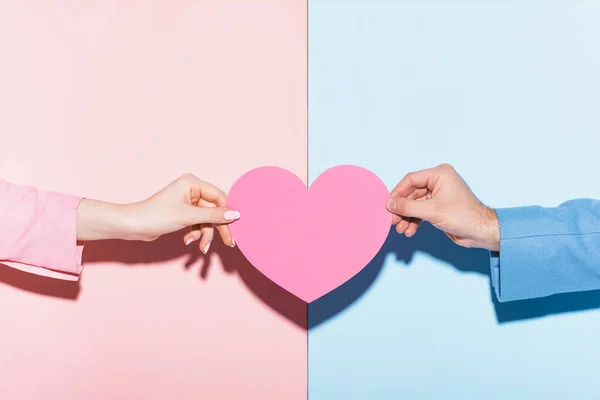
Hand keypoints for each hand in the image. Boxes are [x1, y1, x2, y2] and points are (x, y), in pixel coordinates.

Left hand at [76, 174, 239, 252]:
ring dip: (204, 234)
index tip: (235, 227)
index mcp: (192, 183)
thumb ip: (214, 216)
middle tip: (229, 243)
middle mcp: (191, 190)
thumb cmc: (156, 215)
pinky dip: (195, 233)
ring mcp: (187, 202)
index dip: (227, 212)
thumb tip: (236, 214)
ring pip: (206, 220)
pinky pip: (197, 223)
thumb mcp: (189, 217)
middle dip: (218, 228)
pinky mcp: (182, 213)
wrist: (133, 225)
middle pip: (214, 210)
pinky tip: (188, 241)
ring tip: (201, 247)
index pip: (219, 197)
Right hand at [386, 164, 499, 250]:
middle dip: (402, 208)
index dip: (398, 193)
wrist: (481, 232)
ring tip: (401, 228)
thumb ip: (408, 207)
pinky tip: (409, 230)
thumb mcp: (431, 211)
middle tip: (393, 220)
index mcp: (440, 174)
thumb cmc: (463, 217)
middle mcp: (439, 182)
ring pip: (415, 204)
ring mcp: (438, 195)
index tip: (388, 205)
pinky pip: (421, 211)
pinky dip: (414, 220)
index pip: (411, 180)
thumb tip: (390, 204)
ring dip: (407, 217)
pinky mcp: (438, 207)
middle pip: (411, 193)